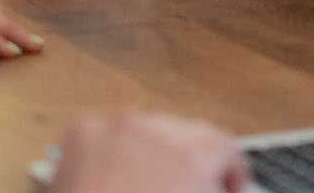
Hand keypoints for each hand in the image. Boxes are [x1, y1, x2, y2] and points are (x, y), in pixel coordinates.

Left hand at [49, 111, 249, 192]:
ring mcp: (116, 126)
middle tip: (187, 190)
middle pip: (188, 135)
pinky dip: (114, 154)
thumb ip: (205, 192)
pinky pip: (111, 135)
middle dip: (192, 163)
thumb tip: (212, 189)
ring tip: (142, 188)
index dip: (230, 173)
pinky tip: (110, 182)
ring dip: (153, 155)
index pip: (227, 149)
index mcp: (192, 157)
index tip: (227, 188)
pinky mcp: (83, 132)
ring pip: (148, 130)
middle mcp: (157, 131)